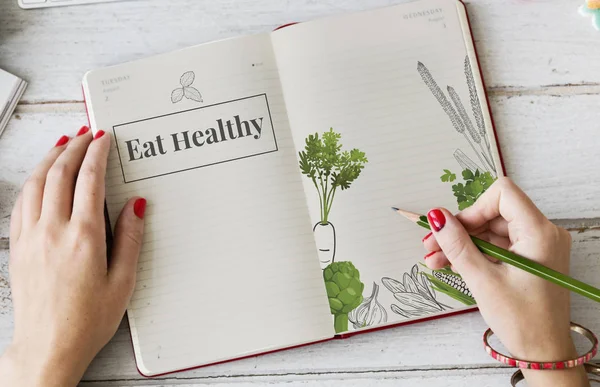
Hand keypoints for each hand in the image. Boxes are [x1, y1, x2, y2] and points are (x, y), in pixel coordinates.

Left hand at [0, 127, 145, 386]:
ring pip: (36, 182)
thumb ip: (131, 238)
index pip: (89, 179)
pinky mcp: (19, 247)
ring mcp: (31, 237)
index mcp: (84, 237)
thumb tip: (136, 205)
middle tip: (86, 133)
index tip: (104, 138)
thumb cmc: (86, 320)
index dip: (97, 153)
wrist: (48, 347)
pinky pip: (22, 201)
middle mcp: (53, 231)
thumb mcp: (123, 281)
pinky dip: (32, 180)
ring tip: (63, 144)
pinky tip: (39, 177)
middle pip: (60, 173)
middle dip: (74, 147)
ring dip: (51, 158)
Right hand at [422, 177, 588, 386]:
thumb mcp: (483, 280)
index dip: (473, 208)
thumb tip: (437, 217)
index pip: (503, 194)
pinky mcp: (530, 257)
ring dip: (463, 243)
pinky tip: (451, 263)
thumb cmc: (523, 320)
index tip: (452, 228)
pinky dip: (475, 252)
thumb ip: (458, 245)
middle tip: (431, 244)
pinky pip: (498, 245)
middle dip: (461, 229)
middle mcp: (543, 233)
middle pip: (493, 213)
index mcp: (539, 233)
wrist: (544, 352)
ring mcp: (537, 245)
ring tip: (436, 259)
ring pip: (492, 230)